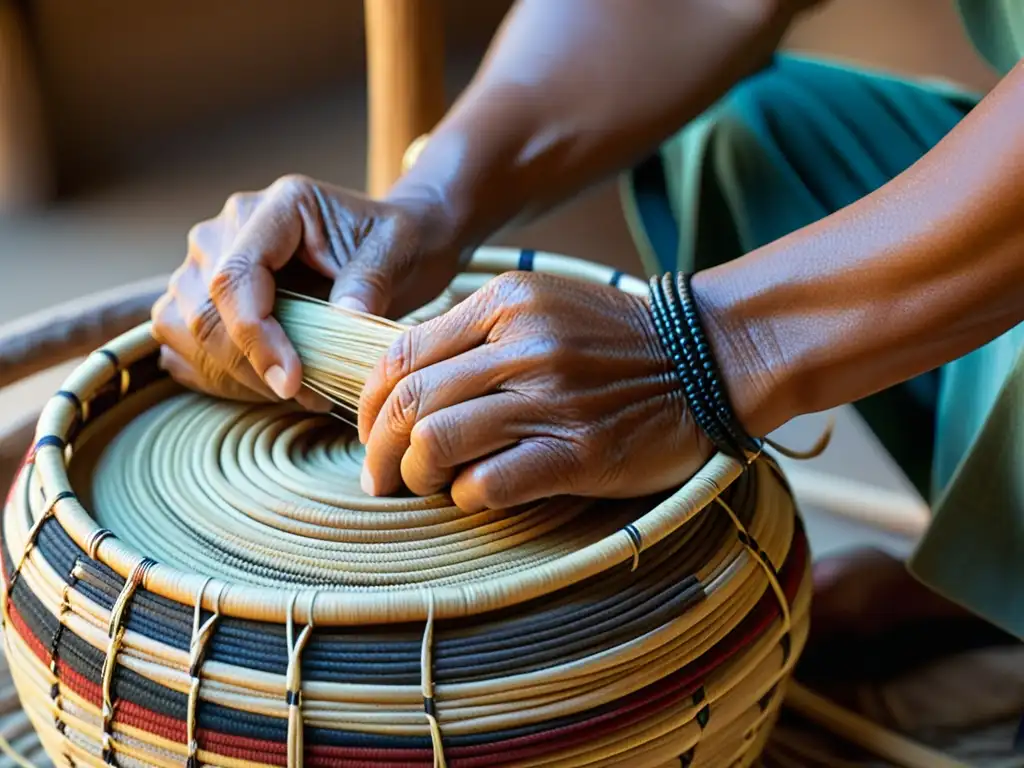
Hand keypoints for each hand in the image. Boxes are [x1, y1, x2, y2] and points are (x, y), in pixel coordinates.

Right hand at [151, 174, 461, 406]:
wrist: (393, 245)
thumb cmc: (397, 244)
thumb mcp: (397, 253)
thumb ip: (369, 281)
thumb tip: (344, 316)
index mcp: (278, 207)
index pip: (234, 276)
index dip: (256, 336)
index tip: (293, 381)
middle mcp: (228, 227)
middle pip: (204, 310)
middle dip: (251, 366)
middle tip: (309, 396)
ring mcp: (207, 260)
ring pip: (186, 330)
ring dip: (235, 375)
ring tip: (298, 391)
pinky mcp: (203, 293)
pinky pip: (183, 343)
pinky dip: (219, 374)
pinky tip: (267, 385)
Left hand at [358, 271, 712, 511]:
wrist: (706, 358)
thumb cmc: (614, 340)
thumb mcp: (542, 305)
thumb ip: (475, 333)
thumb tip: (403, 382)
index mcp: (506, 300)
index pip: (401, 353)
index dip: (367, 402)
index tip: (367, 432)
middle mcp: (524, 343)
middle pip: (409, 401)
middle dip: (378, 450)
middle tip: (379, 477)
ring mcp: (553, 398)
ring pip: (437, 442)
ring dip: (417, 475)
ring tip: (426, 487)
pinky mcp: (580, 452)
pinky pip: (488, 483)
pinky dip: (466, 496)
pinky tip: (475, 494)